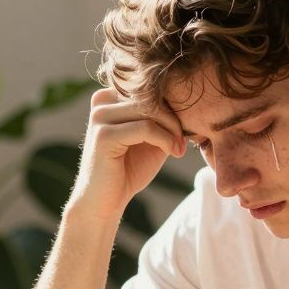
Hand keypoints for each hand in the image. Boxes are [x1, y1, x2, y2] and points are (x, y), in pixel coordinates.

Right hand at [66, 87, 186, 222]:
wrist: (106, 201)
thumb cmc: (129, 170)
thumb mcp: (152, 138)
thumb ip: (163, 117)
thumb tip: (187, 99)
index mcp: (111, 97)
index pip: (150, 87)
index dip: (172, 106)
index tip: (184, 130)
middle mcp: (102, 101)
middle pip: (151, 95)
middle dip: (174, 118)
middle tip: (184, 141)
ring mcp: (100, 117)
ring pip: (150, 109)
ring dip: (172, 129)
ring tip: (178, 148)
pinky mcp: (104, 135)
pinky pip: (145, 127)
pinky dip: (165, 139)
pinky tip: (172, 152)